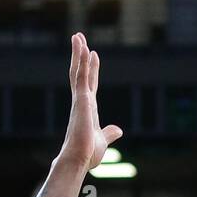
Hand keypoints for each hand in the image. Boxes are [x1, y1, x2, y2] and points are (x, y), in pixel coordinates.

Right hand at [61, 33, 121, 171]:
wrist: (79, 160)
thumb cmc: (87, 154)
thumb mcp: (103, 141)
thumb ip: (109, 133)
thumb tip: (118, 130)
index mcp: (87, 109)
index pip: (89, 84)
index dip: (91, 69)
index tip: (93, 54)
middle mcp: (82, 101)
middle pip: (80, 73)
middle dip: (79, 55)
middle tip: (78, 37)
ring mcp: (80, 100)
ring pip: (78, 71)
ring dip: (78, 53)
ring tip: (78, 36)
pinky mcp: (81, 100)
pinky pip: (82, 77)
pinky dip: (84, 63)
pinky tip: (87, 50)